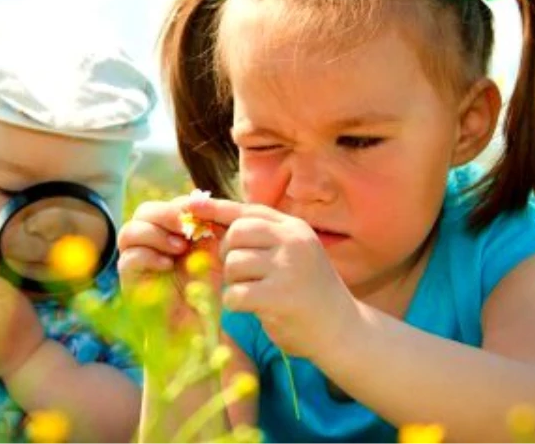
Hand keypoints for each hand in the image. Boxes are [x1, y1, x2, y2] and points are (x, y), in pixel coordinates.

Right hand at [117, 196, 225, 326]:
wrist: (195, 328)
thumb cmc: (205, 290)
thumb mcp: (213, 254)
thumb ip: (208, 227)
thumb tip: (203, 200)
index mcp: (167, 232)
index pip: (166, 204)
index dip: (183, 205)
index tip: (204, 214)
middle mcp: (147, 242)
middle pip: (144, 211)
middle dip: (166, 214)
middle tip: (186, 227)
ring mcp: (134, 260)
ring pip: (129, 231)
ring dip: (155, 234)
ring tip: (180, 248)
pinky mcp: (128, 280)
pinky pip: (128, 258)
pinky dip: (148, 257)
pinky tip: (168, 266)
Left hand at [191, 197, 358, 359]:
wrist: (343, 331)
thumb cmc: (309, 293)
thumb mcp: (293, 255)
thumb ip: (262, 238)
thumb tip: (211, 220)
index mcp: (295, 229)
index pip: (249, 211)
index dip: (217, 208)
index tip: (191, 204)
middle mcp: (293, 242)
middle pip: (236, 234)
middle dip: (228, 254)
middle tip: (240, 273)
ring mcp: (287, 268)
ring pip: (233, 264)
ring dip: (234, 282)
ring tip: (254, 293)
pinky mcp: (279, 296)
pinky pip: (235, 294)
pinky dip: (236, 304)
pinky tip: (253, 309)